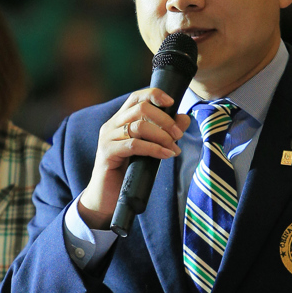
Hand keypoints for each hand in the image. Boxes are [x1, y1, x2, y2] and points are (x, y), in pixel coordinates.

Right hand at [78, 87, 190, 228]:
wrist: (106, 198)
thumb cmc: (129, 172)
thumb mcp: (150, 149)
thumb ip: (165, 133)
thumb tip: (185, 118)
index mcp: (120, 120)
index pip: (136, 97)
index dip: (154, 94)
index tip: (172, 102)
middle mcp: (112, 125)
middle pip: (141, 108)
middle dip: (165, 120)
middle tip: (178, 135)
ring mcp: (107, 138)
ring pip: (139, 125)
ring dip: (162, 135)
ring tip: (173, 148)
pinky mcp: (107, 153)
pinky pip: (134, 145)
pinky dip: (154, 149)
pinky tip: (166, 155)